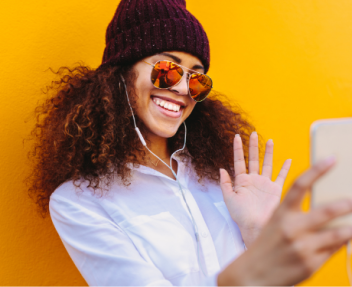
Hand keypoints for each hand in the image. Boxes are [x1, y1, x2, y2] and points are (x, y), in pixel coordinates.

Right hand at [218, 156, 351, 285]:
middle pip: (326, 211)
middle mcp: (292, 228)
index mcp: (280, 213)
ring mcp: (303, 247)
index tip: (332, 159)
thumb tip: (325, 209)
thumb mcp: (275, 224)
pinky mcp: (312, 264)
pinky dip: (343, 242)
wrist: (253, 274)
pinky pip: (335, 249)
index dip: (316, 170)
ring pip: (339, 233)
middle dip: (345, 204)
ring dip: (351, 227)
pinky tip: (346, 238)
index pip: (299, 185)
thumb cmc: (266, 245)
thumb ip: (296, 215)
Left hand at [220, 132, 291, 245]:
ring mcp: (265, 184)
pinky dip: (285, 168)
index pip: (240, 161)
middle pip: (254, 159)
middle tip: (254, 133)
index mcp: (242, 181)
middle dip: (254, 146)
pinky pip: (281, 176)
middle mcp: (254, 180)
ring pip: (267, 164)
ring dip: (268, 153)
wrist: (255, 226)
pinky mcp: (276, 189)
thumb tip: (221, 169)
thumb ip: (225, 184)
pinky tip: (288, 160)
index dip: (238, 149)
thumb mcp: (228, 199)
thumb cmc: (241, 215)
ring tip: (270, 141)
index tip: (237, 137)